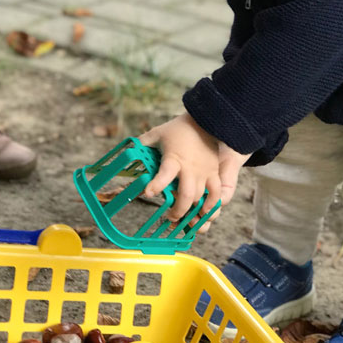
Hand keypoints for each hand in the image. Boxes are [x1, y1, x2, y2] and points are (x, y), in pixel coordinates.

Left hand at [139, 113, 249, 230]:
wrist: (205, 122)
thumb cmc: (178, 129)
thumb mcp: (157, 134)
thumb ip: (143, 143)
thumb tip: (126, 150)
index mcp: (174, 158)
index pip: (165, 174)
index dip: (157, 185)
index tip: (148, 193)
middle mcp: (190, 168)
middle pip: (186, 195)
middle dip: (178, 211)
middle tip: (170, 218)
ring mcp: (204, 172)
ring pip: (200, 198)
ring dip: (192, 212)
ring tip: (184, 219)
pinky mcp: (214, 174)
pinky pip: (216, 194)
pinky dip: (212, 205)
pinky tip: (205, 212)